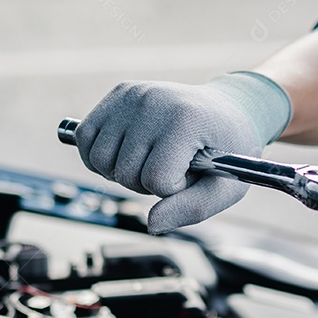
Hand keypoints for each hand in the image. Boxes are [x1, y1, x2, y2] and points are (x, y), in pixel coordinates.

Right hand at [75, 73, 290, 233]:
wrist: (231, 110)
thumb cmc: (229, 152)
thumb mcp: (226, 187)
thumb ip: (192, 209)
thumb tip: (151, 224)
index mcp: (185, 121)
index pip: (157, 180)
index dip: (175, 190)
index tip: (193, 173)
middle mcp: (154, 101)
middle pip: (124, 173)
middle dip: (148, 183)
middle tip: (175, 167)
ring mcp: (133, 94)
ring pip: (98, 159)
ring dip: (122, 172)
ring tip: (153, 159)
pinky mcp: (119, 92)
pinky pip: (85, 137)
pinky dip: (99, 155)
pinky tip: (127, 154)